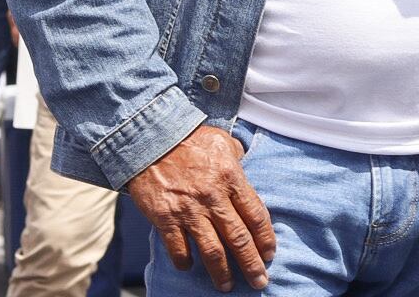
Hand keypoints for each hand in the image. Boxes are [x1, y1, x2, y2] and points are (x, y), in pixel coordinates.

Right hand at [125, 126, 275, 291]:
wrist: (149, 137)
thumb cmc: (189, 139)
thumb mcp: (222, 141)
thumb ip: (238, 160)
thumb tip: (248, 174)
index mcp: (231, 177)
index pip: (256, 215)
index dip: (266, 239)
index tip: (269, 254)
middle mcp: (213, 196)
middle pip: (239, 239)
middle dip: (252, 264)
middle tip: (260, 281)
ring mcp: (189, 209)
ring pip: (212, 250)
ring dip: (222, 272)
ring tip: (227, 286)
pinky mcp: (165, 217)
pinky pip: (178, 249)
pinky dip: (185, 261)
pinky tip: (189, 267)